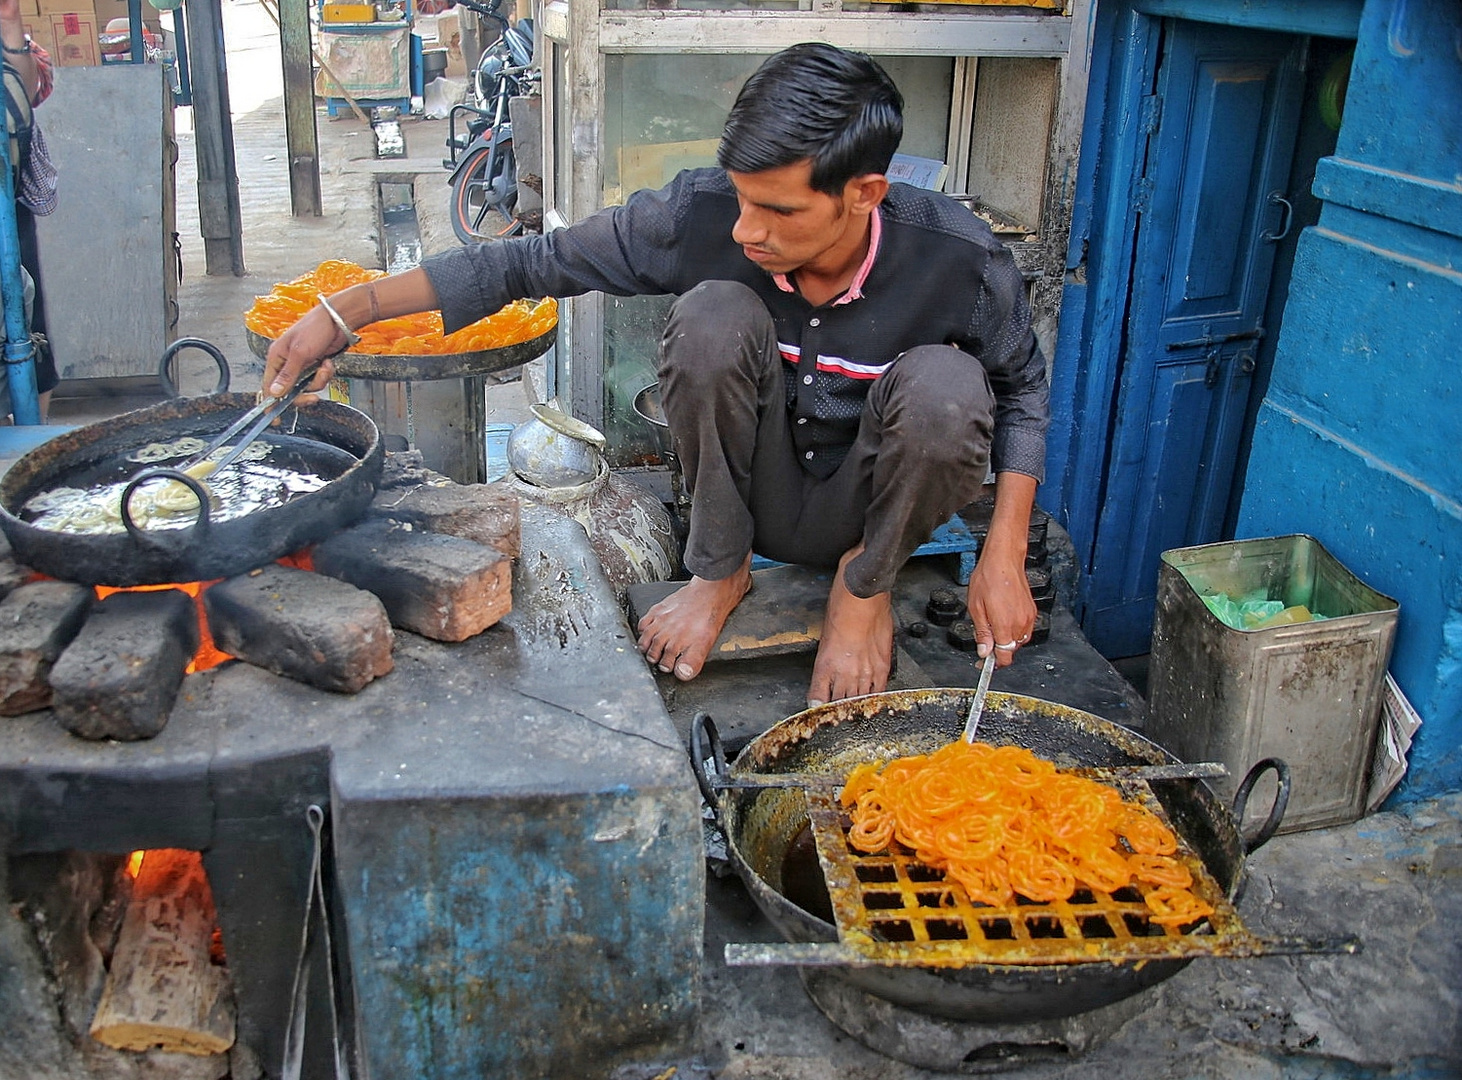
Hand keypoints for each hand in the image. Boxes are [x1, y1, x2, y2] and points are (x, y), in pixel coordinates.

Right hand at [263, 305, 339, 398]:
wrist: (337, 320)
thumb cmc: (314, 329)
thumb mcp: (299, 353)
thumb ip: (287, 375)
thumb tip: (274, 393)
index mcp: (276, 358)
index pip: (269, 386)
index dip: (272, 402)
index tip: (275, 418)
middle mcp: (287, 363)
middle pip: (290, 391)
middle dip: (304, 393)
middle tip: (314, 396)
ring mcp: (302, 365)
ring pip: (307, 386)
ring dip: (319, 380)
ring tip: (324, 366)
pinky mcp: (315, 366)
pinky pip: (318, 380)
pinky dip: (325, 374)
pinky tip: (327, 362)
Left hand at [966, 551, 1035, 667]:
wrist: (1004, 560)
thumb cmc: (989, 578)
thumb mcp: (976, 608)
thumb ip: (982, 633)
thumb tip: (984, 652)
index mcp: (1005, 625)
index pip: (1004, 657)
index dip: (994, 663)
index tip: (985, 662)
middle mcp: (1020, 624)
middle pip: (1011, 650)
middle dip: (998, 648)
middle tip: (985, 636)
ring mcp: (1028, 618)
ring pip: (1018, 640)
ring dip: (1006, 638)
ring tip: (993, 622)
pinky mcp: (1032, 611)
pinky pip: (1024, 629)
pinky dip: (1014, 629)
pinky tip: (1003, 617)